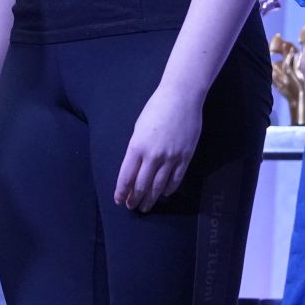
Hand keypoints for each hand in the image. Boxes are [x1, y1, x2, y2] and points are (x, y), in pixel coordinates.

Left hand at [113, 83, 202, 210]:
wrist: (181, 97)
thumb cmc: (156, 108)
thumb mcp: (138, 128)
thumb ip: (136, 149)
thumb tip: (135, 168)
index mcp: (137, 147)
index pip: (126, 177)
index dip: (122, 191)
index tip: (119, 200)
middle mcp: (153, 156)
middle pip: (142, 185)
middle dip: (135, 198)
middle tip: (131, 207)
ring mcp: (170, 158)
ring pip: (158, 186)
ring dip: (150, 199)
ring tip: (145, 207)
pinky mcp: (185, 157)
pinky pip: (176, 179)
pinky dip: (168, 189)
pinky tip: (164, 194)